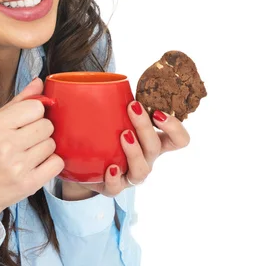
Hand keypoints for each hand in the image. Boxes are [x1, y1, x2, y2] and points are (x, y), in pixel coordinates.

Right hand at [0, 77, 64, 238]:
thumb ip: (17, 102)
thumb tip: (39, 82)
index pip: (36, 107)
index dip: (35, 114)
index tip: (26, 123)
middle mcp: (6, 144)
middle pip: (47, 126)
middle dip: (40, 132)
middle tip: (26, 142)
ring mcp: (18, 165)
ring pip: (52, 144)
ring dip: (44, 149)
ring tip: (27, 155)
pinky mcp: (28, 184)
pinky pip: (57, 163)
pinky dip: (51, 164)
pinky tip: (36, 166)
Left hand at [64, 100, 190, 197]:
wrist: (85, 164)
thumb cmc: (107, 134)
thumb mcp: (116, 117)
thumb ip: (118, 100)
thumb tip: (109, 77)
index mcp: (154, 142)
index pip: (179, 139)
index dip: (175, 127)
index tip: (159, 111)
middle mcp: (147, 159)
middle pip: (156, 147)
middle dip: (145, 126)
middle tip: (132, 107)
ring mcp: (131, 175)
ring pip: (142, 170)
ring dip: (134, 151)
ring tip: (123, 135)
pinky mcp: (113, 188)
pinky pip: (117, 189)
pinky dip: (114, 179)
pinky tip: (110, 168)